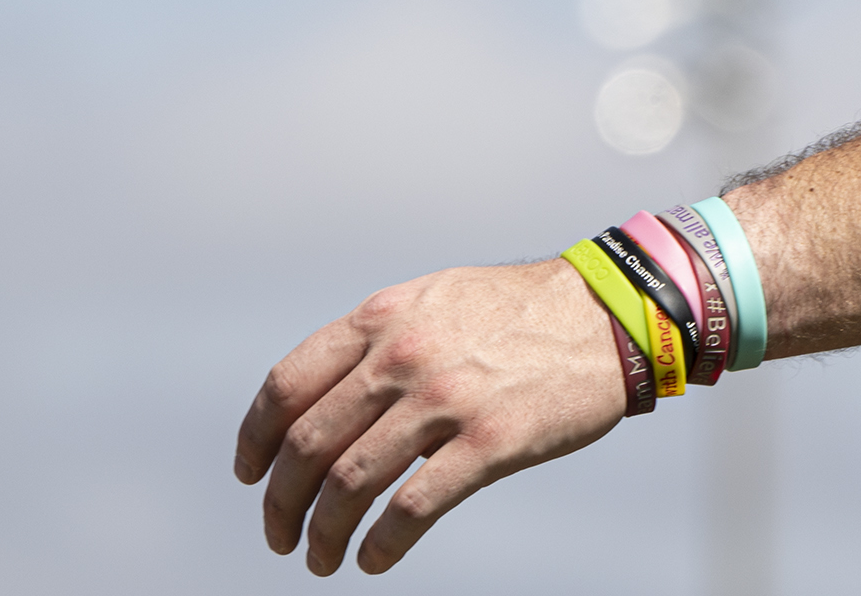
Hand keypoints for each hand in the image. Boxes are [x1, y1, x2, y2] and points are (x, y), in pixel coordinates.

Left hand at [234, 256, 625, 573]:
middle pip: (308, 445)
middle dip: (282, 503)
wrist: (610, 315)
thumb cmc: (521, 312)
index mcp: (383, 318)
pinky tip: (374, 559)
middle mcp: (404, 356)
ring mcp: (447, 399)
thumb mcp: (434, 300)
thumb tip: (322, 401)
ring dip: (324, 534)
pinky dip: (381, 544)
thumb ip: (378, 341)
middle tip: (281, 535)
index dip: (255, 441)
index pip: (286, 386)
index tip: (250, 476)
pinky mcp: (490, 441)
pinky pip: (412, 509)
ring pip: (351, 484)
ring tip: (322, 559)